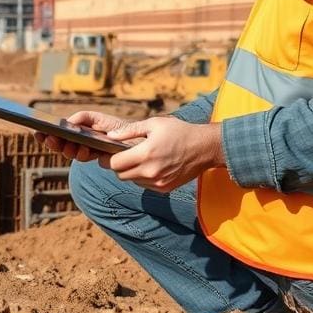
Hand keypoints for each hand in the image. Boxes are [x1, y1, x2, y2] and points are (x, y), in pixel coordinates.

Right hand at [33, 110, 130, 162]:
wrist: (136, 140)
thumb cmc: (116, 127)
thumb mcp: (98, 118)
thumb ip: (82, 117)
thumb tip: (68, 122)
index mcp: (77, 131)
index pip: (58, 133)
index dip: (46, 134)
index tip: (38, 132)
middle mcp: (79, 142)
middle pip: (60, 144)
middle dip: (54, 142)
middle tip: (51, 139)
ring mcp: (86, 151)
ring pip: (70, 152)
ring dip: (67, 149)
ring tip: (69, 145)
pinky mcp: (96, 158)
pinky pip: (83, 157)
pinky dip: (80, 153)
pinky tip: (82, 148)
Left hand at [103, 117, 224, 193]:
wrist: (204, 148)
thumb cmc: (179, 132)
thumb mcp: (153, 124)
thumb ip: (129, 130)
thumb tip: (109, 136)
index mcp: (145, 153)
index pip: (114, 164)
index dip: (108, 159)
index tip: (109, 154)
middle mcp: (150, 171)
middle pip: (120, 175)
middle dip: (118, 166)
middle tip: (123, 155)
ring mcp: (158, 182)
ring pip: (132, 181)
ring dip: (131, 172)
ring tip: (140, 159)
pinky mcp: (164, 188)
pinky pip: (144, 186)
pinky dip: (143, 177)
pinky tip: (152, 166)